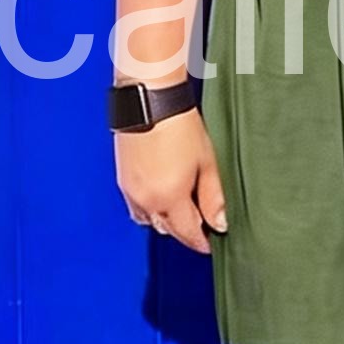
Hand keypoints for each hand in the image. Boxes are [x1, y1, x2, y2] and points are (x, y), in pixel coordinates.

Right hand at [115, 108, 225, 252]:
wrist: (150, 99)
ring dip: (165, 221)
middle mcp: (146, 199)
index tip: (211, 243)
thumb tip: (220, 222)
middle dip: (185, 231)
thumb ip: (213, 197)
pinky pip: (136, 207)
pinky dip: (150, 208)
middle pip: (167, 230)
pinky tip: (162, 196)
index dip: (201, 242)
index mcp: (169, 198)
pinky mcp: (122, 180)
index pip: (187, 233)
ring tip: (182, 209)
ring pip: (149, 221)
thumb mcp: (207, 163)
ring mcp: (131, 191)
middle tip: (201, 224)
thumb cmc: (179, 125)